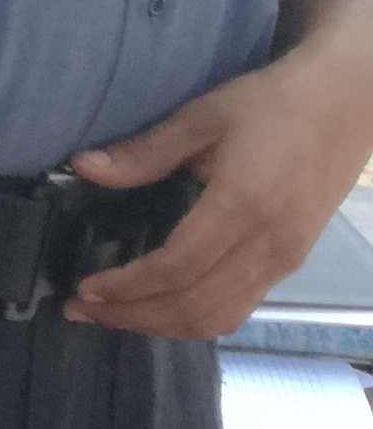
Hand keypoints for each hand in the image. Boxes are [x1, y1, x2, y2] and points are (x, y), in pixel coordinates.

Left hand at [64, 46, 372, 338]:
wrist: (350, 105)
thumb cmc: (273, 104)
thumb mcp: (203, 117)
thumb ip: (145, 151)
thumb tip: (83, 168)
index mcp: (244, 206)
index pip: (178, 268)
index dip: (128, 286)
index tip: (84, 289)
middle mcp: (270, 245)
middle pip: (197, 307)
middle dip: (134, 316)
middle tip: (82, 309)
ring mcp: (286, 259)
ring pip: (220, 318)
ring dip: (162, 325)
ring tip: (112, 314)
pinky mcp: (292, 262)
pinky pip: (239, 307)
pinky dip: (193, 317)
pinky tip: (158, 304)